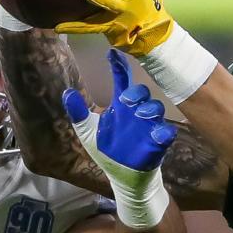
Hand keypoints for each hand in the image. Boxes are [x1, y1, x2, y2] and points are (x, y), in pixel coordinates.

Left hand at [63, 50, 175, 228]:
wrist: (123, 178)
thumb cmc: (108, 152)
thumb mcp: (88, 133)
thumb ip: (79, 114)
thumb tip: (67, 92)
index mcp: (120, 108)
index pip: (122, 81)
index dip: (119, 67)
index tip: (112, 55)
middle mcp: (135, 113)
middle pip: (141, 92)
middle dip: (136, 92)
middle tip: (125, 99)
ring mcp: (149, 127)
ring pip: (156, 108)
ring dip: (149, 108)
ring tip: (139, 114)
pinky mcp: (158, 144)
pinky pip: (166, 133)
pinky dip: (163, 132)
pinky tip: (156, 134)